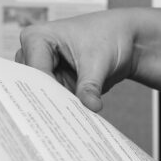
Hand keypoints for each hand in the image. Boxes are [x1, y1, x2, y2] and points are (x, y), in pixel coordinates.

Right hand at [17, 10, 136, 111]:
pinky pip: (54, 98)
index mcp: (37, 37)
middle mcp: (34, 52)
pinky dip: (64, 108)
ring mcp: (44, 67)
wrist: (125, 38)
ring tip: (67, 124)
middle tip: (59, 123)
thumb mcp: (99, 62)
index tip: (56, 113)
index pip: (35, 72)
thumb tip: (91, 107)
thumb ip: (90, 86)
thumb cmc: (109, 37)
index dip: (45, 93)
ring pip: (42, 94)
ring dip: (56, 107)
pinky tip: (73, 120)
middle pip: (34, 84)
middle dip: (48, 103)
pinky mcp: (56, 80)